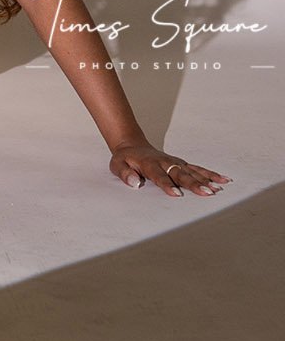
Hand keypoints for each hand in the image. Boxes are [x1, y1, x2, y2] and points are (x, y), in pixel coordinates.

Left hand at [110, 141, 231, 197]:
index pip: (159, 176)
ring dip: (206, 180)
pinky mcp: (181, 164)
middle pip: (180, 174)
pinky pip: (197, 169)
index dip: (167, 185)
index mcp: (149, 164)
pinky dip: (210, 174)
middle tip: (207, 193)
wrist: (132, 145)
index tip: (177, 194)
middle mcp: (165, 162)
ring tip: (219, 188)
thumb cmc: (125, 159)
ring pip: (192, 171)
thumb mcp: (117, 165)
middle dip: (193, 184)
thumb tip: (133, 182)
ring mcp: (175, 162)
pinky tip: (223, 180)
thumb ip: (124, 173)